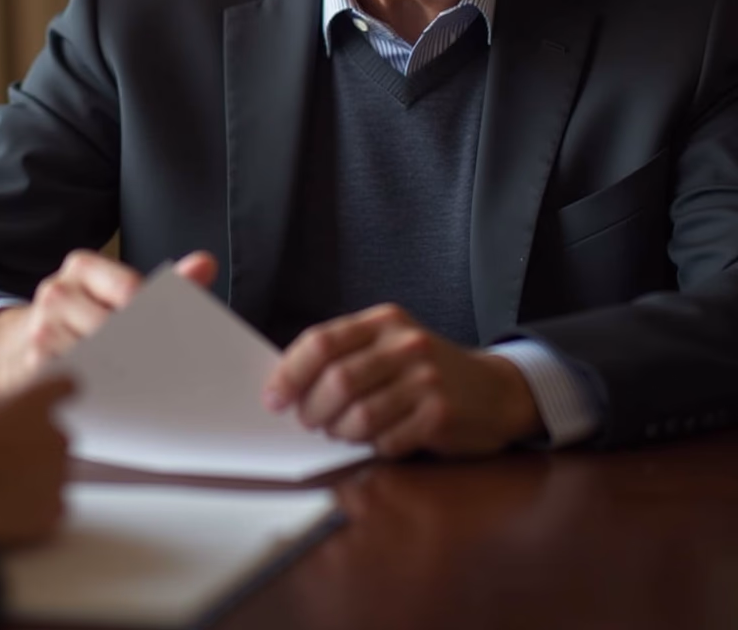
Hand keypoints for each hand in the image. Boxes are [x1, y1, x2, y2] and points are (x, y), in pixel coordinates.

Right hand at [0, 249, 217, 395]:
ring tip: (153, 390)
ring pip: (98, 359)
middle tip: (175, 371)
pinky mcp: (32, 370)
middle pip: (115, 326)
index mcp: (82, 268)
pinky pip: (75, 385)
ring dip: (126, 378)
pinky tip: (120, 403)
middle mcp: (56, 294)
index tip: (179, 339)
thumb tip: (205, 264)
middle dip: (145, 350)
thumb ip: (166, 283)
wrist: (6, 346)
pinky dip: (101, 396)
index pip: (130, 289)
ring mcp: (41, 333)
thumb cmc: (79, 319)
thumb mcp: (115, 291)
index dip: (157, 317)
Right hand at [0, 374, 75, 547]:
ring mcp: (57, 475)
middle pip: (57, 434)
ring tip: (2, 486)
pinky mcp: (52, 511)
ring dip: (38, 475)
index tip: (56, 394)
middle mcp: (54, 435)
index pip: (64, 385)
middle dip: (38, 442)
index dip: (59, 390)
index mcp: (33, 402)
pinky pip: (52, 505)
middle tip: (6, 454)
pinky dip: (37, 507)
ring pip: (55, 470)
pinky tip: (10, 509)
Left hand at [263, 304, 540, 457]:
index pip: (321, 342)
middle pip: (337, 381)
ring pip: (360, 415)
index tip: (273, 399)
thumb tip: (286, 387)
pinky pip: (389, 439)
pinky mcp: (441, 412)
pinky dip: (375, 447)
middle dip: (312, 410)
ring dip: (341, 433)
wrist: (494, 391)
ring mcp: (426, 377)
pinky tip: (380, 440)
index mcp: (383, 321)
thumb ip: (345, 356)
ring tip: (341, 433)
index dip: (290, 373)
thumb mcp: (387, 347)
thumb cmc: (423, 372)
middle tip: (308, 423)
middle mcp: (404, 343)